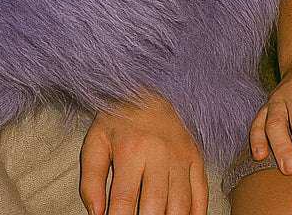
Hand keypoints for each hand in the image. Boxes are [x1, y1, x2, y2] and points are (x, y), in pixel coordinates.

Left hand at [80, 92, 207, 214]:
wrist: (148, 88)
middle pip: (155, 207)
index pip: (124, 201)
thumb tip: (96, 214)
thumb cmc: (118, 120)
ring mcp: (181, 156)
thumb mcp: (95, 142)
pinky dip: (196, 214)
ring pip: (180, 204)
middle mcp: (160, 154)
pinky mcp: (195, 157)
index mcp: (132, 150)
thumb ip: (90, 180)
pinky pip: (201, 193)